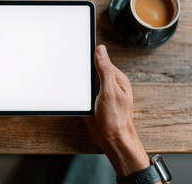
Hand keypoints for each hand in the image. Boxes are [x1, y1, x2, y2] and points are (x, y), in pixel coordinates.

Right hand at [85, 45, 148, 175]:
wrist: (111, 140)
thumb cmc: (116, 119)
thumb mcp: (110, 91)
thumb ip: (105, 70)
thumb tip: (101, 50)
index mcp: (117, 78)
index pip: (102, 60)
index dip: (90, 57)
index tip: (80, 52)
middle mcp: (108, 84)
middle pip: (92, 70)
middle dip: (83, 70)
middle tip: (75, 72)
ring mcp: (100, 92)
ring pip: (85, 80)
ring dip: (79, 81)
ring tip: (75, 84)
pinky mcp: (92, 101)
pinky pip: (82, 92)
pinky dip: (77, 91)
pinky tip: (75, 93)